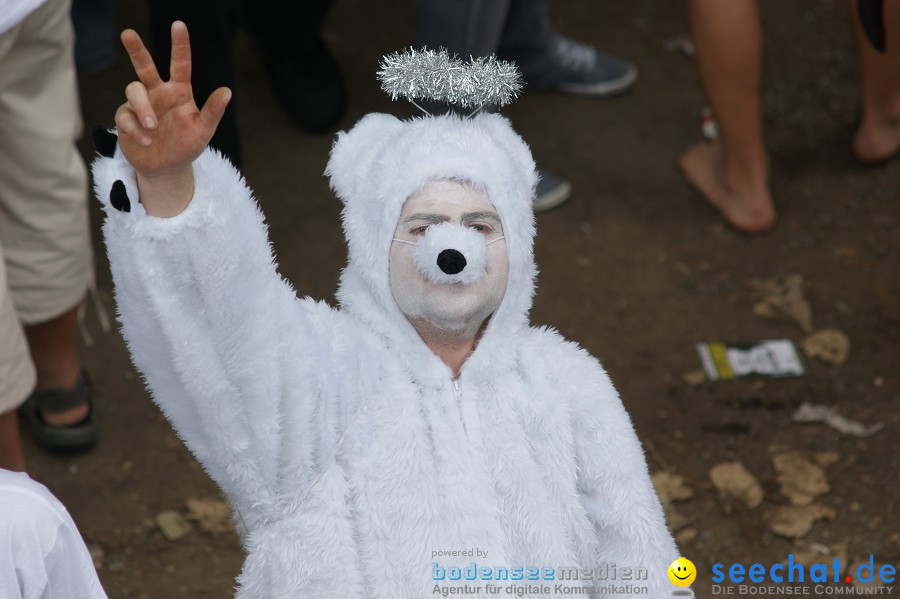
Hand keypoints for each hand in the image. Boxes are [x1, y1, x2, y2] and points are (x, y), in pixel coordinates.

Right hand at [115, 21, 230, 216]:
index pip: (180, 64)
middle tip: (128, 33)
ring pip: (133, 90)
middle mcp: (158, 93)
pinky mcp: (125, 118)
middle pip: (144, 65)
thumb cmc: (187, 146)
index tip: (179, 25)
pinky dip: (135, 128)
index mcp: (179, 92)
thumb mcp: (203, 131)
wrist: (166, 169)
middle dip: (136, 49)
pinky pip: (125, 115)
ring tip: (153, 127)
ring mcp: (140, 105)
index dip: (180, 45)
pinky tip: (146, 140)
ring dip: (142, 108)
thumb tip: (227, 91)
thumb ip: (212, 112)